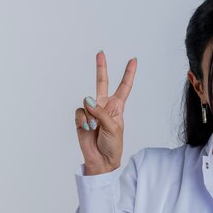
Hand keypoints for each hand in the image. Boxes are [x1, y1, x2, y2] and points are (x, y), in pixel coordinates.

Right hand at [74, 52, 136, 174]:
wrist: (102, 160)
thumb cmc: (113, 145)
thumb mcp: (113, 127)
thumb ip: (101, 112)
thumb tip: (87, 100)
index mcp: (117, 107)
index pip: (124, 87)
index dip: (128, 74)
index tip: (134, 60)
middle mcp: (103, 106)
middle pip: (101, 83)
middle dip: (101, 68)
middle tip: (100, 53)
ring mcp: (91, 112)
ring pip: (86, 102)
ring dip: (90, 115)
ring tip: (95, 128)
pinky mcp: (81, 119)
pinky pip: (79, 113)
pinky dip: (83, 120)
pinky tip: (87, 129)